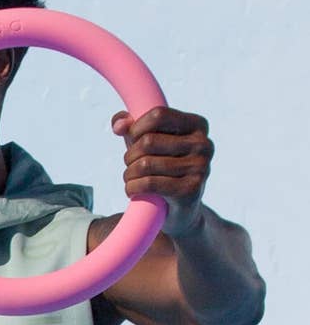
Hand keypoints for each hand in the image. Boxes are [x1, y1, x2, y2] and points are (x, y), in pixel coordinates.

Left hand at [111, 106, 213, 236]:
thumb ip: (130, 125)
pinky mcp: (191, 190)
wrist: (180, 209)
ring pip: (145, 164)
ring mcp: (201, 168)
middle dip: (129, 155)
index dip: (137, 127)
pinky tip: (132, 190)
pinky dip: (132, 187)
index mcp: (197, 126)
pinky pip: (149, 183)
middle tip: (129, 165)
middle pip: (148, 141)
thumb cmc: (162, 167)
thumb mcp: (147, 142)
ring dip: (128, 174)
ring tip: (130, 178)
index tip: (132, 140)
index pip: (159, 115)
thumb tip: (119, 125)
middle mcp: (204, 144)